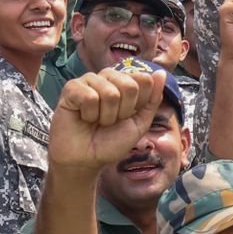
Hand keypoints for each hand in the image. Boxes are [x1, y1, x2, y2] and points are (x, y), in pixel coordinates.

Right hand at [48, 68, 165, 171]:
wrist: (87, 159)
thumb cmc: (111, 142)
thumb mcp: (139, 123)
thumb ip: (152, 99)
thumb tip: (161, 74)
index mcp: (125, 82)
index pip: (144, 80)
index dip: (138, 105)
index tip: (127, 117)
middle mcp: (108, 77)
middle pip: (129, 85)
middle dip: (123, 111)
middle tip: (109, 121)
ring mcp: (89, 80)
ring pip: (109, 92)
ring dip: (105, 116)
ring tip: (96, 121)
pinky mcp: (71, 88)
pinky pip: (89, 96)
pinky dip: (89, 114)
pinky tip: (83, 117)